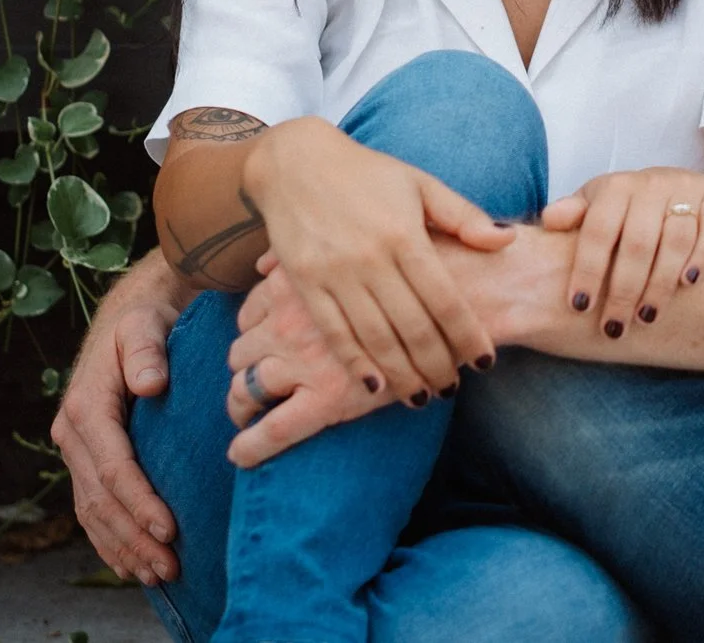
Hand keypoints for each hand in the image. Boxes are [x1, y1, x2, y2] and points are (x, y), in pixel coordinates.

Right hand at [52, 260, 187, 585]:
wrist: (135, 314)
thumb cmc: (148, 319)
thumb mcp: (146, 324)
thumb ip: (147, 352)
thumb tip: (149, 383)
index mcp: (86, 407)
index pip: (113, 467)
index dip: (140, 503)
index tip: (169, 530)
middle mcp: (73, 433)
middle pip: (101, 500)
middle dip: (134, 538)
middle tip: (170, 567)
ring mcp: (77, 450)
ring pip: (94, 512)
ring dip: (123, 547)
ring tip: (157, 575)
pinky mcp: (88, 458)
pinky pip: (92, 509)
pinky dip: (110, 540)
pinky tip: (129, 565)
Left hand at [223, 252, 399, 466]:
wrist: (462, 298)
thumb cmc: (418, 268)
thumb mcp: (353, 249)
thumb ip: (313, 253)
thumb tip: (265, 263)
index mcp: (296, 284)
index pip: (252, 312)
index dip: (253, 330)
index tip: (261, 340)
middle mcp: (290, 322)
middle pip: (243, 350)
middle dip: (246, 365)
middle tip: (255, 378)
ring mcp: (304, 361)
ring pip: (247, 389)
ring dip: (241, 404)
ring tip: (245, 417)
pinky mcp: (327, 398)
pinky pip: (274, 429)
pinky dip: (252, 446)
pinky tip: (241, 455)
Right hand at [244, 119, 514, 409]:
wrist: (295, 163)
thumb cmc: (366, 174)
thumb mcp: (420, 183)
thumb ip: (463, 216)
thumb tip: (507, 240)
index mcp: (405, 234)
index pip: (446, 299)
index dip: (468, 335)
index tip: (485, 362)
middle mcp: (370, 258)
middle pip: (412, 327)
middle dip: (437, 366)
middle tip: (453, 389)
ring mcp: (334, 274)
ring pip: (375, 338)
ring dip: (401, 374)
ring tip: (421, 398)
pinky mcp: (304, 283)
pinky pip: (334, 332)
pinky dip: (355, 363)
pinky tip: (374, 387)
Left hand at [540, 167, 703, 338]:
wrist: (676, 184)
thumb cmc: (625, 208)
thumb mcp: (595, 207)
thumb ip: (572, 215)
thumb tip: (549, 220)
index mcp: (615, 188)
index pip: (598, 231)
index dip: (588, 270)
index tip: (579, 307)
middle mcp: (650, 185)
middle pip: (637, 243)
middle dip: (624, 290)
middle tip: (615, 327)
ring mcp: (685, 190)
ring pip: (675, 240)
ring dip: (661, 283)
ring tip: (647, 317)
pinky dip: (701, 258)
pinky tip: (688, 284)